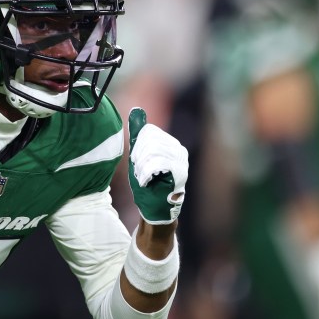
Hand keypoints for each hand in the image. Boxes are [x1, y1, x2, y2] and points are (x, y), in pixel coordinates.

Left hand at [128, 108, 188, 224]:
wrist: (155, 208)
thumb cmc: (147, 183)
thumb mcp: (139, 156)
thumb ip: (138, 135)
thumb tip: (136, 110)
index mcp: (169, 143)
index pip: (149, 132)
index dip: (137, 146)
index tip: (136, 161)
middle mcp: (178, 149)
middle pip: (150, 140)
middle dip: (139, 156)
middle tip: (140, 172)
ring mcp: (181, 161)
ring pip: (153, 151)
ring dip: (142, 166)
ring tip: (143, 178)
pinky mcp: (180, 173)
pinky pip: (158, 163)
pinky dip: (146, 173)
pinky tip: (145, 181)